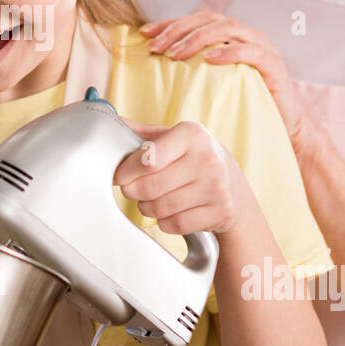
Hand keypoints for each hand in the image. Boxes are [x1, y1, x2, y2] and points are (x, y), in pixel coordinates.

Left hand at [114, 119, 252, 235]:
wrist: (232, 183)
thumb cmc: (191, 157)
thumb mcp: (172, 139)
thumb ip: (141, 133)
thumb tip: (112, 121)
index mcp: (191, 134)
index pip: (149, 158)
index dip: (126, 171)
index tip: (119, 176)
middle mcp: (207, 158)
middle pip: (151, 187)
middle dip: (133, 191)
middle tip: (132, 189)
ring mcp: (216, 186)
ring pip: (161, 208)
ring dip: (147, 207)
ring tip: (151, 199)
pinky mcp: (220, 211)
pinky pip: (175, 224)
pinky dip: (164, 222)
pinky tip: (169, 212)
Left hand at [140, 13, 309, 150]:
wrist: (283, 127)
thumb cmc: (243, 105)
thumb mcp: (212, 85)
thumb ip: (192, 71)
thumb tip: (153, 70)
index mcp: (228, 36)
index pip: (195, 20)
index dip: (169, 23)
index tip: (144, 33)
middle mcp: (244, 35)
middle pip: (208, 19)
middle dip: (178, 30)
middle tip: (156, 47)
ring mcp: (261, 47)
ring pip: (227, 28)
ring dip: (198, 38)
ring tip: (176, 53)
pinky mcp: (273, 65)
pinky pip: (251, 51)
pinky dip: (230, 52)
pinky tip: (211, 58)